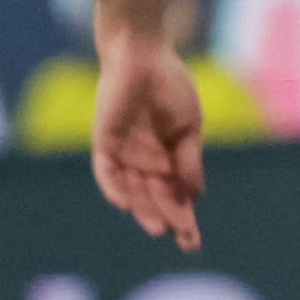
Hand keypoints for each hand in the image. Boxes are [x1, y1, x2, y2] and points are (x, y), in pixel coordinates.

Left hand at [92, 29, 205, 251]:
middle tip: (183, 239)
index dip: (184, 219)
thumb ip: (189, 161)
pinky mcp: (104, 142)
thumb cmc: (170, 86)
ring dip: (144, 210)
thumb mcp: (188, 128)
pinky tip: (126, 205)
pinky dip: (115, 189)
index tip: (192, 243)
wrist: (143, 57)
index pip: (176, 196)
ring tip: (159, 228)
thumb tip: (195, 195)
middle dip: (169, 219)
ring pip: (133, 191)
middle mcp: (144, 160)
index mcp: (168, 157)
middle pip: (155, 198)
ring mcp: (123, 153)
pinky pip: (107, 173)